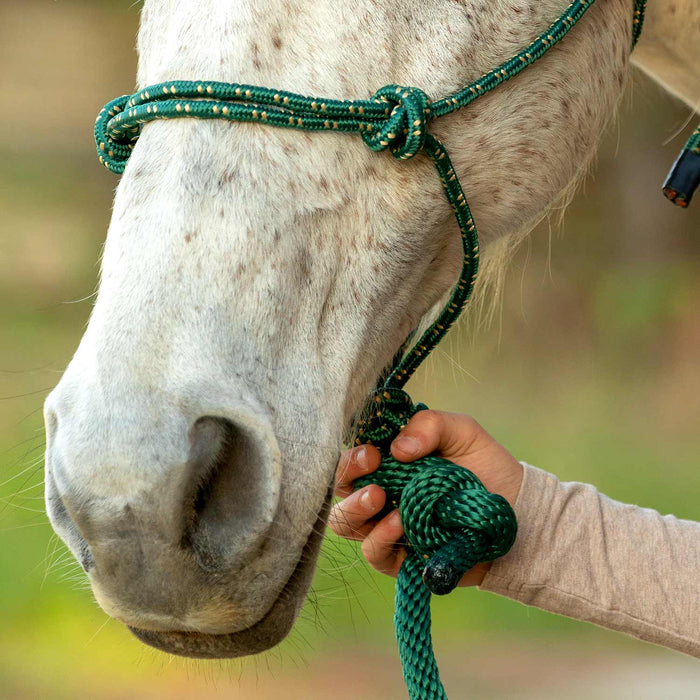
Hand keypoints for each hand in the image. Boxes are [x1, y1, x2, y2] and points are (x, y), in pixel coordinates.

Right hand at [328, 411, 523, 586]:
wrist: (516, 510)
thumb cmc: (485, 466)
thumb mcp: (462, 432)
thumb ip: (430, 425)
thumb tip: (397, 449)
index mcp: (389, 462)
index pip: (351, 457)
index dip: (351, 456)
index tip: (373, 453)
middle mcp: (381, 493)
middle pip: (340, 489)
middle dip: (347, 478)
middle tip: (373, 470)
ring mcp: (387, 526)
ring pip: (345, 522)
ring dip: (356, 509)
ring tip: (381, 499)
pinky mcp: (400, 558)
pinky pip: (373, 553)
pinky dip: (380, 538)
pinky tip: (401, 524)